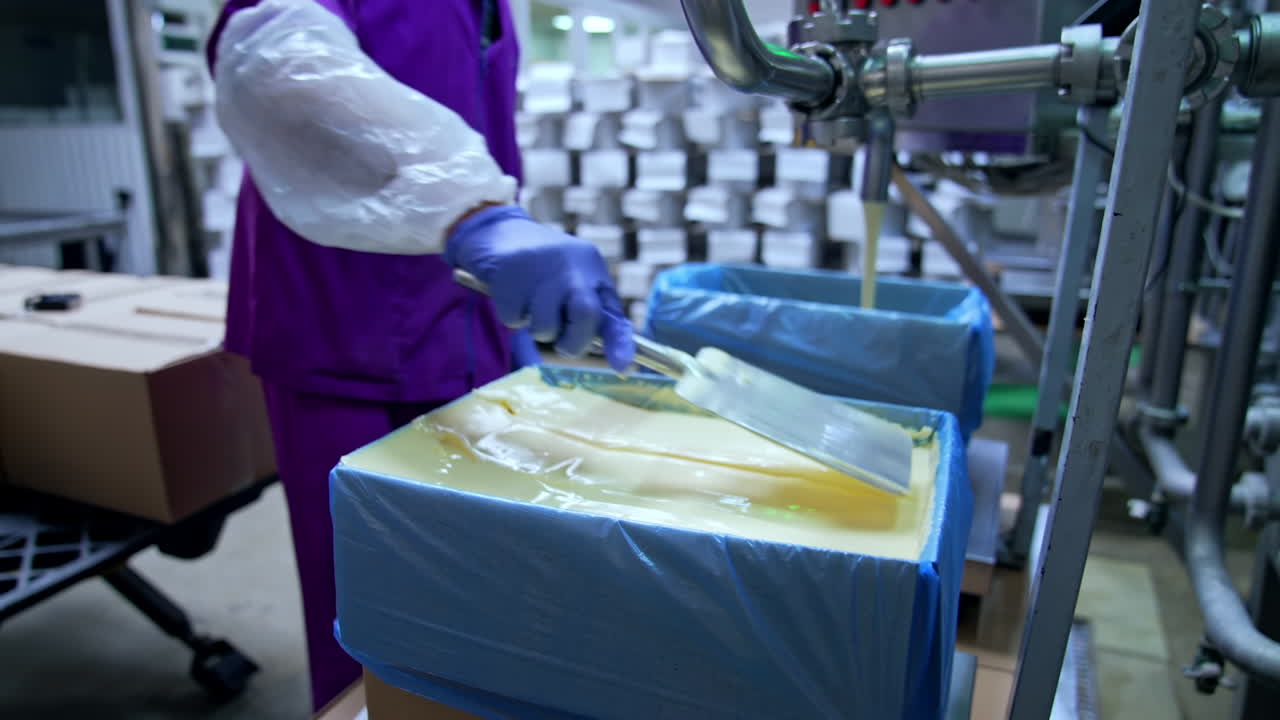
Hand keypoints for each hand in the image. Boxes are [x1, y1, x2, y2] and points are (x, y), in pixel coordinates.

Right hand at [446, 206, 634, 371]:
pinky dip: (511, 315)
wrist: (497, 232)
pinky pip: (514, 319)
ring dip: (536, 329)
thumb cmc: (540, 269)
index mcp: (592, 268)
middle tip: (561, 342)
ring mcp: (540, 267)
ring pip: (545, 326)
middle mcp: (572, 264)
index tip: (623, 366)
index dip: (620, 342)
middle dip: (574, 341)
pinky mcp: (509, 271)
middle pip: (586, 314)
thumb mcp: (572, 282)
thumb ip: (592, 314)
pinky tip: (511, 293)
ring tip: (530, 305)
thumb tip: (621, 360)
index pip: (612, 311)